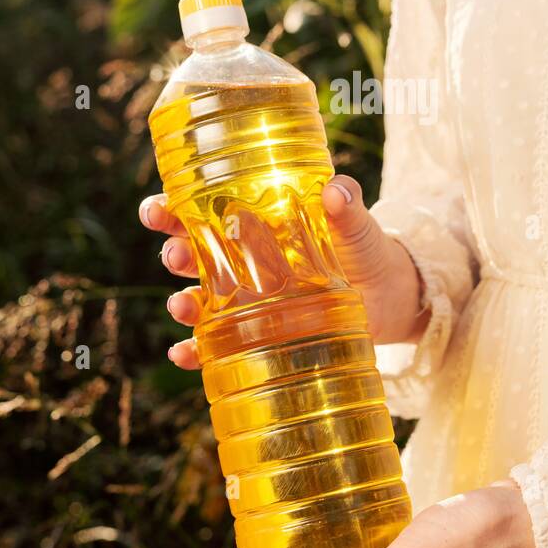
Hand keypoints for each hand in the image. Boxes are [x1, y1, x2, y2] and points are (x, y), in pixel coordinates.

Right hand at [138, 174, 426, 367]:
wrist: (393, 295)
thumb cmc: (366, 248)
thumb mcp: (355, 224)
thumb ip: (347, 206)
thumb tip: (335, 192)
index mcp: (256, 225)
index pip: (202, 212)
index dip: (171, 210)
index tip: (155, 210)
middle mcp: (244, 263)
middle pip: (191, 255)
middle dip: (173, 254)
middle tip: (173, 256)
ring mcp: (250, 302)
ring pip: (200, 301)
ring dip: (182, 303)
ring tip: (181, 306)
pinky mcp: (261, 335)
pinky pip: (218, 346)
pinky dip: (196, 352)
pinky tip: (184, 355)